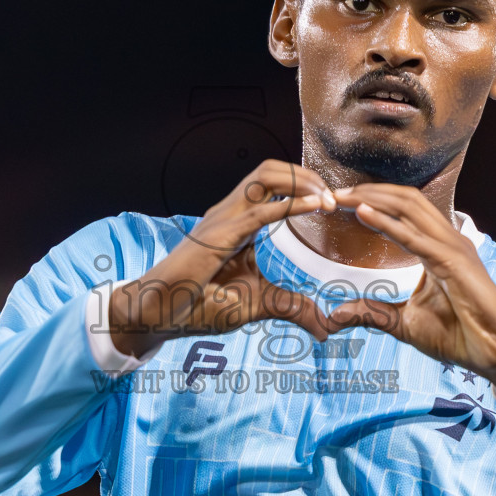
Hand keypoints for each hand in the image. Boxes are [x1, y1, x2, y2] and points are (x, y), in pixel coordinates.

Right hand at [108, 160, 337, 358]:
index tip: (334, 203)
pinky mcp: (219, 235)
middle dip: (308, 175)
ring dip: (303, 181)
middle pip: (271, 169)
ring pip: (266, 176)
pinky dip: (291, 204)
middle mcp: (231, 211)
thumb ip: (291, 307)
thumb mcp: (259, 303)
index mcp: (239, 221)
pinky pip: (260, 210)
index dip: (305, 185)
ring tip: (329, 198)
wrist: (159, 313)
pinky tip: (316, 207)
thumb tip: (323, 326)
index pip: (274, 184)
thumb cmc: (198, 304)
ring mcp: (223, 218)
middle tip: (335, 196)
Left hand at [325, 184, 495, 403]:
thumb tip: (337, 314)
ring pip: (410, 208)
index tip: (337, 202)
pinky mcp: (454, 263)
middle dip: (368, 191)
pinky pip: (415, 237)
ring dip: (374, 199)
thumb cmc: (460, 336)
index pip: (402, 210)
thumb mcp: (404, 324)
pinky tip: (363, 215)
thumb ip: (373, 314)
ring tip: (343, 197)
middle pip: (404, 199)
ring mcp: (453, 248)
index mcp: (436, 248)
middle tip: (332, 194)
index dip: (371, 201)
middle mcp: (446, 240)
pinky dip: (387, 223)